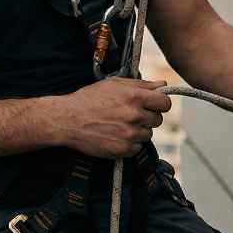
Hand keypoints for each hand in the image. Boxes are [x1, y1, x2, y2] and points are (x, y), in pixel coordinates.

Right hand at [56, 78, 172, 158]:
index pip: (165, 103)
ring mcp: (130, 134)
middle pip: (157, 120)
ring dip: (137, 131)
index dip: (159, 104)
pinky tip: (114, 135)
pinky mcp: (124, 149)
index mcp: (134, 97)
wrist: (67, 120)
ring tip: (118, 125)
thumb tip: (162, 85)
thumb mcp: (112, 85)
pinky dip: (129, 143)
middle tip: (129, 115)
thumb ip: (140, 84)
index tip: (152, 105)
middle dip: (146, 117)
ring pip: (147, 134)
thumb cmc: (88, 100)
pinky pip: (137, 147)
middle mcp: (134, 115)